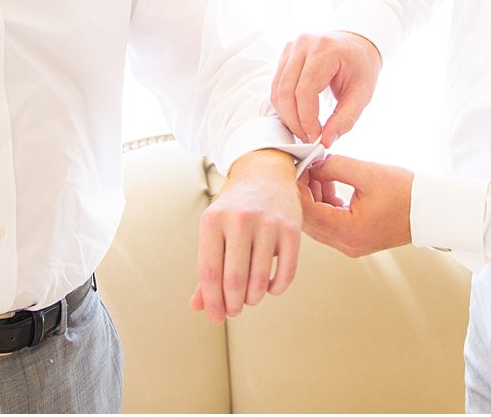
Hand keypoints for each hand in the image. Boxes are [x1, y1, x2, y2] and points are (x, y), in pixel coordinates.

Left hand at [189, 149, 301, 322]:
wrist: (264, 173)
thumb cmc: (233, 207)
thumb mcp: (214, 228)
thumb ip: (207, 266)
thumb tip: (199, 306)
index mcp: (213, 219)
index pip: (209, 272)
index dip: (212, 301)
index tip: (215, 317)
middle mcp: (239, 219)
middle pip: (234, 279)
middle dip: (233, 305)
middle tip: (233, 311)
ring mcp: (268, 222)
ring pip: (260, 280)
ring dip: (253, 298)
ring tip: (250, 297)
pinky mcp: (292, 228)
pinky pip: (286, 273)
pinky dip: (277, 288)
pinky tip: (270, 287)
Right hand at [270, 30, 381, 146]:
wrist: (357, 44)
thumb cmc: (361, 67)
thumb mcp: (362, 94)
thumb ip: (345, 119)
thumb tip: (325, 142)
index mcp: (324, 49)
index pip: (305, 90)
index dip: (306, 119)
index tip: (316, 138)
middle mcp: (303, 44)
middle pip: (286, 91)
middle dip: (294, 121)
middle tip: (308, 139)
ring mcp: (291, 48)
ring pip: (277, 90)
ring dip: (287, 115)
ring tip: (303, 130)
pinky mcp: (285, 55)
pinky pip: (277, 85)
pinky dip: (284, 106)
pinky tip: (297, 117)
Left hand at [299, 154, 412, 257]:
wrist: (431, 210)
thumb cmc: (405, 192)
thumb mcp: (368, 173)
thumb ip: (335, 166)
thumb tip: (312, 163)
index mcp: (348, 231)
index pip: (307, 212)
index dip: (296, 188)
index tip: (295, 166)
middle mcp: (346, 244)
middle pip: (308, 220)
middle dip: (302, 192)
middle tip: (303, 166)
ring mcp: (349, 244)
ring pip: (317, 221)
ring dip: (313, 196)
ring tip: (318, 170)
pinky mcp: (354, 238)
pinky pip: (329, 222)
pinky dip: (324, 203)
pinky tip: (329, 183)